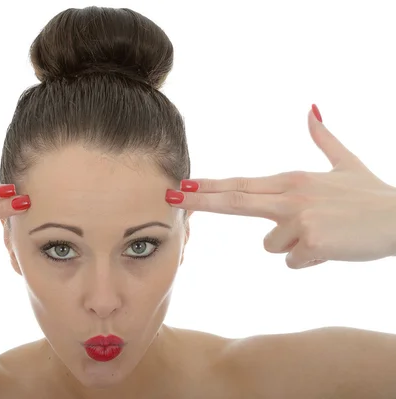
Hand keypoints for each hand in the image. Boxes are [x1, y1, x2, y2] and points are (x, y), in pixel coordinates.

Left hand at [166, 106, 395, 267]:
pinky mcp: (310, 241)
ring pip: (271, 244)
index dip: (210, 185)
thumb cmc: (371, 196)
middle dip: (201, 200)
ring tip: (323, 234)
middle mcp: (290, 196)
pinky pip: (293, 260)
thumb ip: (324, 139)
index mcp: (292, 180)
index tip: (184, 183)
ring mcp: (299, 218)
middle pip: (235, 200)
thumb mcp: (346, 164)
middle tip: (172, 198)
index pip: (241, 184)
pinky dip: (310, 260)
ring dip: (292, 245)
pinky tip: (331, 247)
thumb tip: (312, 109)